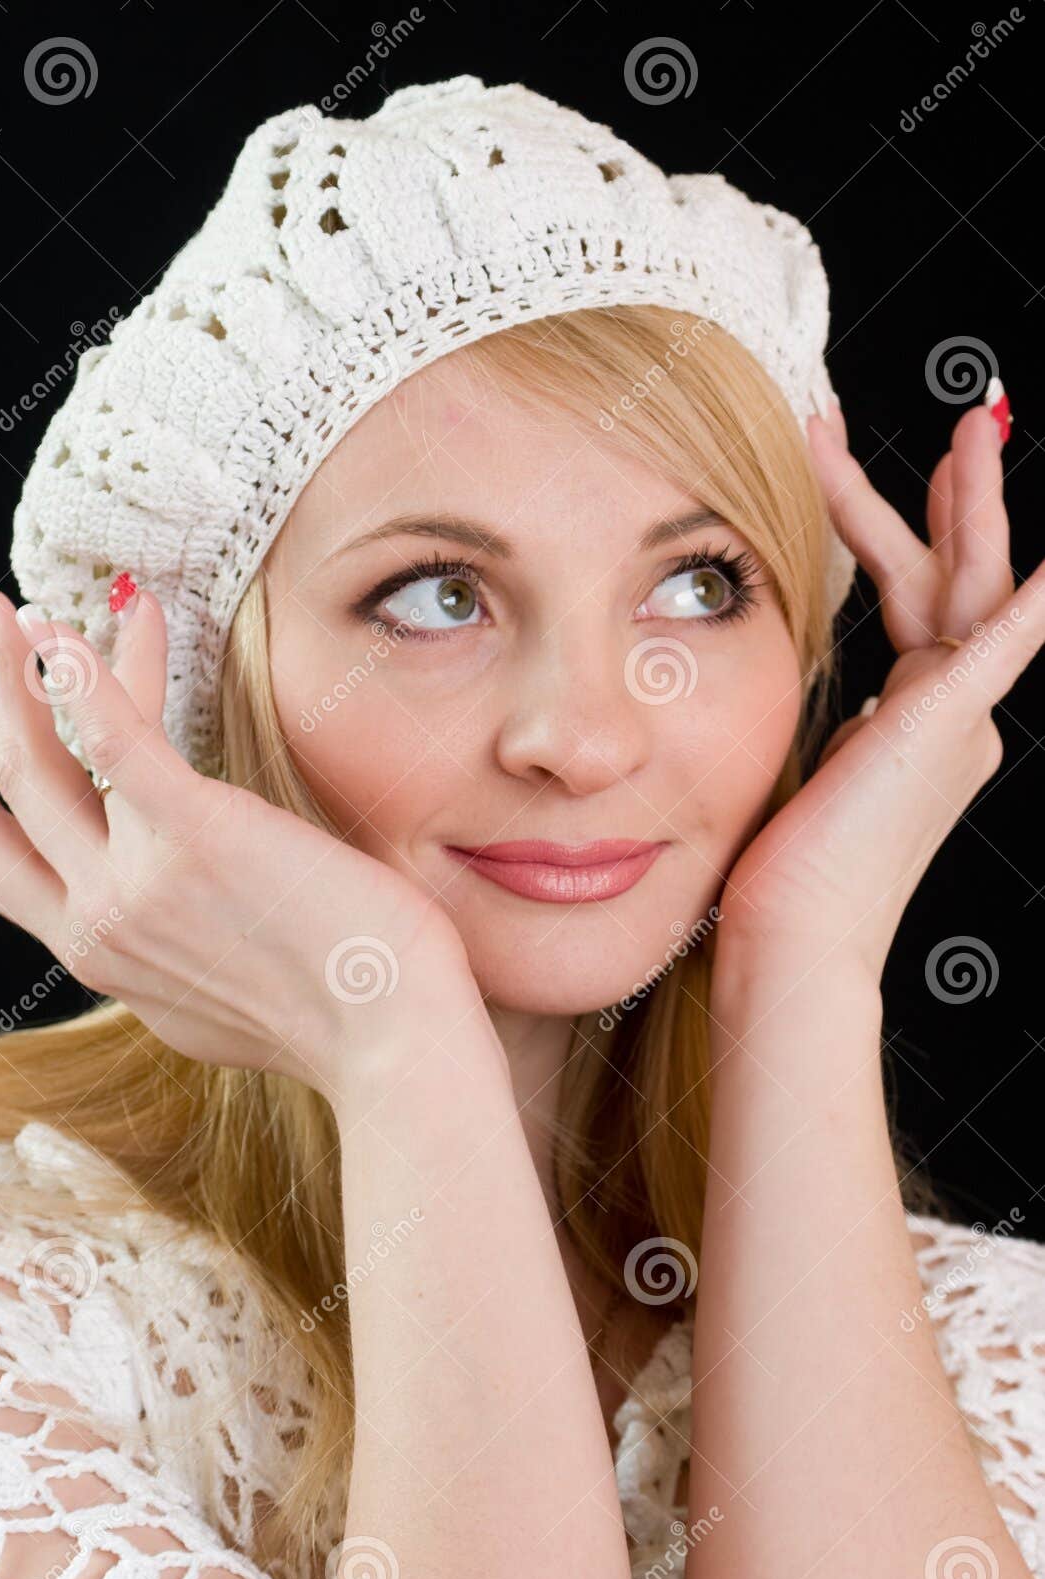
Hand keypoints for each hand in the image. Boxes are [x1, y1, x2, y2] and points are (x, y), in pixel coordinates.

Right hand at [0, 585, 476, 1090]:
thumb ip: (173, 960)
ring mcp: (135, 880)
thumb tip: (177, 925)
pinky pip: (111, 734)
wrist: (391, 1042)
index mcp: (104, 959)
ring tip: (4, 606)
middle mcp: (98, 923)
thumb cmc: (337, 1018)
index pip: (4, 864)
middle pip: (12, 793)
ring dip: (13, 668)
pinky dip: (81, 673)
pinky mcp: (192, 833)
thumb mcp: (216, 1005)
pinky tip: (62, 627)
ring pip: (42, 756)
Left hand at [714, 398, 1042, 980]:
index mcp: (917, 719)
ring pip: (969, 580)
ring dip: (973, 499)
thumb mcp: (816, 770)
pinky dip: (1040, 595)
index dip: (903, 530)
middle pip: (956, 576)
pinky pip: (1008, 634)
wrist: (796, 931)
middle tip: (974, 418)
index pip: (919, 600)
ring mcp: (956, 715)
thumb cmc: (787, 869)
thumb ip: (846, 725)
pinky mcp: (948, 717)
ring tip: (975, 423)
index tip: (880, 476)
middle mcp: (949, 712)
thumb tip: (842, 701)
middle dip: (962, 492)